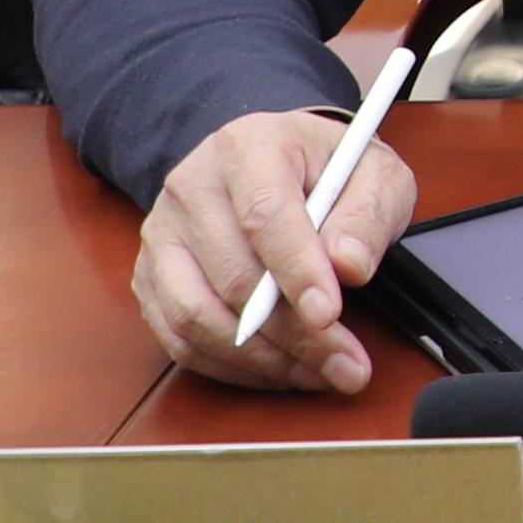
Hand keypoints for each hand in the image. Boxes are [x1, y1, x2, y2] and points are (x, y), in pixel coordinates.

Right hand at [133, 106, 420, 392]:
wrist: (275, 160)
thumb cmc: (327, 168)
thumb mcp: (373, 171)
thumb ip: (368, 214)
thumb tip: (348, 267)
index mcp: (248, 148)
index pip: (265, 216)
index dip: (298, 271)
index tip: (330, 315)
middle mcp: (191, 188)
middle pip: (232, 276)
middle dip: (293, 333)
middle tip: (345, 365)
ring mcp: (162, 235)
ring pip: (196, 316)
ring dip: (260, 359)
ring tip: (318, 374)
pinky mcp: (150, 277)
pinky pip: (178, 337)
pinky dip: (229, 366)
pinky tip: (277, 371)